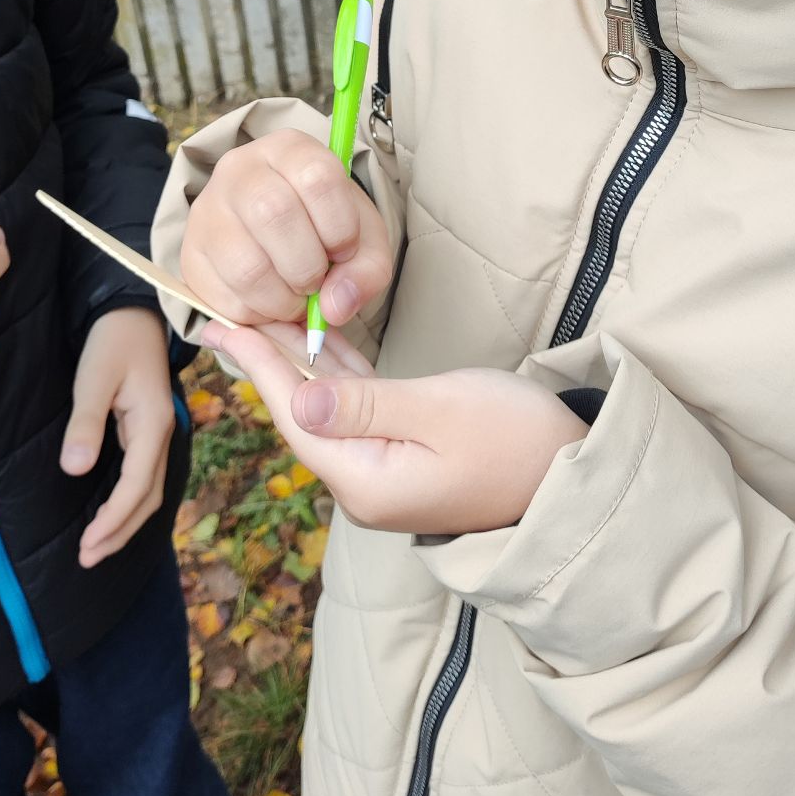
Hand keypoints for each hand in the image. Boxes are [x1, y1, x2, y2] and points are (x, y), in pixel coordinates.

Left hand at [61, 307, 175, 567]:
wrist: (134, 310)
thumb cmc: (112, 341)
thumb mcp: (94, 378)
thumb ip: (85, 423)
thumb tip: (76, 470)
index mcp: (153, 424)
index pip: (137, 487)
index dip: (113, 521)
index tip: (86, 545)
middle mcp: (162, 433)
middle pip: (149, 498)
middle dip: (121, 532)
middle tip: (87, 559)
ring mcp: (157, 432)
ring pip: (149, 490)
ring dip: (125, 522)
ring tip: (96, 546)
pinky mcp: (147, 429)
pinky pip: (144, 476)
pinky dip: (129, 502)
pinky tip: (111, 513)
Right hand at [182, 129, 392, 332]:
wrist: (282, 238)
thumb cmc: (327, 231)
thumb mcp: (363, 241)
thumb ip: (366, 271)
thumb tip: (334, 307)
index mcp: (289, 149)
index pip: (317, 177)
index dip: (340, 226)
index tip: (344, 250)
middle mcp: (239, 169)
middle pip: (274, 215)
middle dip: (307, 266)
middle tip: (316, 282)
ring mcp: (207, 209)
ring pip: (247, 266)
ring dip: (283, 300)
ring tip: (295, 297)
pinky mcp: (190, 253)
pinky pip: (223, 298)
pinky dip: (256, 316)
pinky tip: (269, 303)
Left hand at [202, 321, 589, 537]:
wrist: (574, 476)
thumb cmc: (517, 438)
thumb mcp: (441, 411)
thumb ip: (366, 405)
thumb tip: (299, 401)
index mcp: (366, 481)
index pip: (296, 414)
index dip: (257, 364)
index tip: (221, 324)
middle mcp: (365, 484)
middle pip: (302, 412)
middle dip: (267, 360)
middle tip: (228, 311)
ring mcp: (385, 471)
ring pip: (327, 407)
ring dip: (297, 362)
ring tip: (260, 318)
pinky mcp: (406, 454)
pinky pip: (357, 408)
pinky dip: (335, 371)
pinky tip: (315, 341)